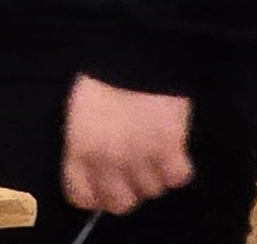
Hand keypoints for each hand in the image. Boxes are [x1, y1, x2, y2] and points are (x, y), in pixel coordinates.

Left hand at [60, 76, 193, 216]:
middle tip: (133, 173)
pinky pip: (177, 178)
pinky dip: (177, 168)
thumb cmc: (103, 76)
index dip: (94, 195)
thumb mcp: (79, 112)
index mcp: (79, 149)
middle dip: (126, 191)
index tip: (103, 187)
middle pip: (120, 204)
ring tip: (153, 152)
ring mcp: (140, 157)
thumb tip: (95, 170)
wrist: (136, 52)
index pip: (81, 196)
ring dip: (153, 175)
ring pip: (151, 191)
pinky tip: (173, 150)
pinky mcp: (171, 149)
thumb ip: (84, 145)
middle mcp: (108, 161)